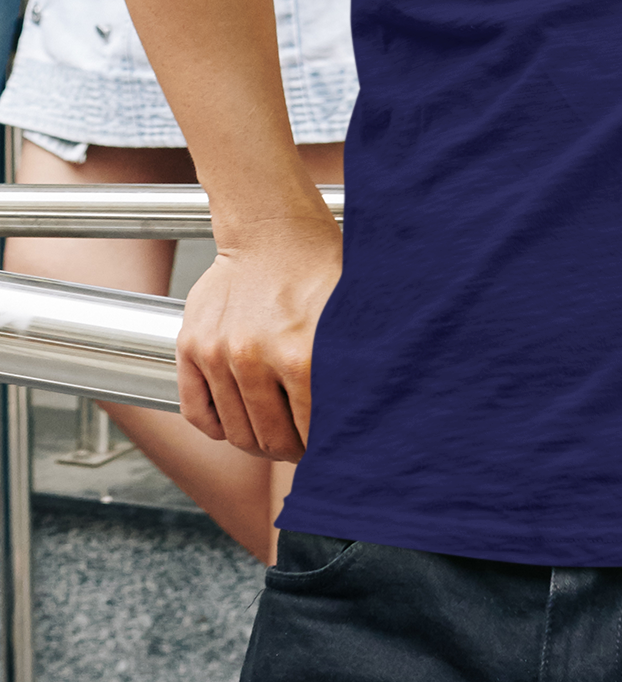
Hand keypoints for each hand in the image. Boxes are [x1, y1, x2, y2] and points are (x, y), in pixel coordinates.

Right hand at [176, 209, 341, 460]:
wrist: (271, 230)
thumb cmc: (319, 271)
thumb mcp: (350, 316)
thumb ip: (354, 366)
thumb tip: (371, 414)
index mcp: (301, 355)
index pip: (310, 432)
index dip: (322, 447)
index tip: (330, 447)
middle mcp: (254, 358)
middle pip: (270, 440)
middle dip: (291, 451)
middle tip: (302, 447)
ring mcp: (217, 354)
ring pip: (235, 432)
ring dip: (257, 443)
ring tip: (274, 436)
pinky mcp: (190, 346)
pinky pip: (198, 413)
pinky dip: (218, 427)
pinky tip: (238, 422)